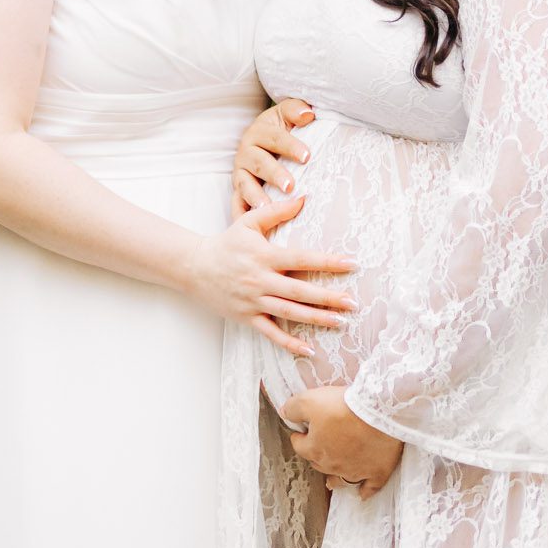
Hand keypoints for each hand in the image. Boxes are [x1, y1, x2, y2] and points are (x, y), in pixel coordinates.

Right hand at [181, 192, 354, 358]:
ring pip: (289, 313)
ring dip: (316, 319)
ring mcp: (253, 301)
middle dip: (328, 297)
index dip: (327, 262)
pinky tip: (309, 349)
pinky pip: (270, 333)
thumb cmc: (227, 243)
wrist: (195, 267)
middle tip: (353, 302)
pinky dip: (289, 343)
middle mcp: (260, 279)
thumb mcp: (249, 221)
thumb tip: (305, 197)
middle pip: (299, 291)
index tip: (351, 264)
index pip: (301, 259)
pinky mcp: (246, 317)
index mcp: (264, 255)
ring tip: (340, 322)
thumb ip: (278, 211)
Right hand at [233, 98, 314, 212]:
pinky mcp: (237, 190)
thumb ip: (295, 110)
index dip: (290, 146)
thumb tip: (308, 114)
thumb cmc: (280, 130)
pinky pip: (237, 203)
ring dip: (256, 196)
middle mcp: (246, 151)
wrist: (259, 143)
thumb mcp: (285, 115)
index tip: (307, 157)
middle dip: (274, 174)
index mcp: (259, 131)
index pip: (275, 138)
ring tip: (268, 207)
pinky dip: (241, 214)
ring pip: (245, 184)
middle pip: (259, 162)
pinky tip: (250, 223)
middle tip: (290, 185)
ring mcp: (240, 172)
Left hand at [281, 386, 403, 496]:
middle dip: (316, 454)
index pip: (299, 446)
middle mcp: (332, 464)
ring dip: (334, 478)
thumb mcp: (310, 400)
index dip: (299, 437)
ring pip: (340, 480)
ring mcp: (355, 471)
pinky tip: (362, 494)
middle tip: (320, 443)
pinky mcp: (376, 472)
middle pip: (318, 463)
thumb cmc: (344, 406)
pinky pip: (369, 488)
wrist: (379, 412)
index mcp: (315, 449)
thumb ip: (293, 408)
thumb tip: (284, 413)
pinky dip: (365, 491)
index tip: (301, 431)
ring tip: (331, 480)